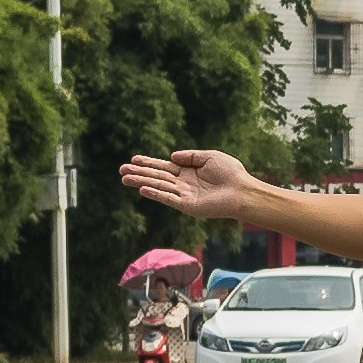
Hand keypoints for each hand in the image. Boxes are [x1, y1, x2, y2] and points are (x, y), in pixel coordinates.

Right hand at [120, 146, 261, 219]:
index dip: (149, 163)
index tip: (133, 160)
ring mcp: (184, 195)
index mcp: (188, 171)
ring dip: (141, 182)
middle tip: (121, 170)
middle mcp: (183, 184)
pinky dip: (155, 193)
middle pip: (157, 177)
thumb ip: (189, 156)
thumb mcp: (208, 156)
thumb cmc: (230, 173)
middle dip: (139, 173)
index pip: (164, 167)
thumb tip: (170, 157)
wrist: (242, 190)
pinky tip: (142, 189)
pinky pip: (168, 198)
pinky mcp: (187, 205)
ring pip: (159, 186)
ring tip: (125, 179)